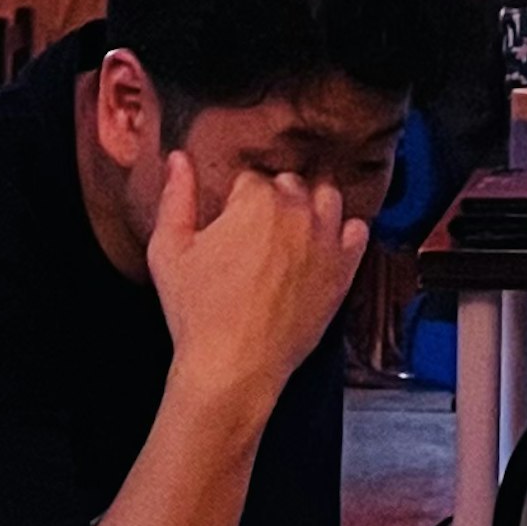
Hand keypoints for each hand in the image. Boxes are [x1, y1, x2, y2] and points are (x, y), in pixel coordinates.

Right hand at [146, 153, 365, 428]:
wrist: (232, 369)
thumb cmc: (197, 313)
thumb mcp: (169, 251)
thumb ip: (176, 197)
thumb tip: (180, 157)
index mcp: (257, 198)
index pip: (251, 180)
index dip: (237, 204)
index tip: (230, 229)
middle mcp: (297, 209)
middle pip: (289, 185)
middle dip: (273, 204)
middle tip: (254, 240)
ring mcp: (325, 239)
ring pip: (326, 199)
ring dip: (310, 209)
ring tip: (289, 238)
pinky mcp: (343, 270)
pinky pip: (357, 231)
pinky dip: (343, 234)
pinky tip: (323, 248)